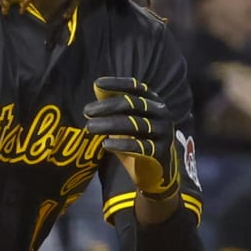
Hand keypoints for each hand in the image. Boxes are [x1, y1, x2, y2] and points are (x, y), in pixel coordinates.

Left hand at [84, 76, 190, 197]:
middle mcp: (161, 112)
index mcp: (153, 101)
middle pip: (132, 105)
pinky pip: (141, 147)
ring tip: (90, 127)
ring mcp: (164, 131)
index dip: (117, 84)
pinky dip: (122, 145)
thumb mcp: (128, 119)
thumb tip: (97, 88)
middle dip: (107, 107)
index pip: (136, 87)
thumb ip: (116, 106)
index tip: (97, 83)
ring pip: (134, 125)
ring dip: (109, 125)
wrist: (157, 168)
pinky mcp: (162, 151)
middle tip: (87, 111)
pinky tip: (106, 144)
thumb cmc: (138, 138)